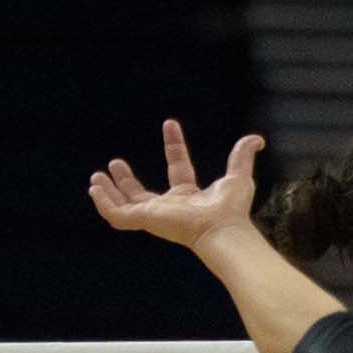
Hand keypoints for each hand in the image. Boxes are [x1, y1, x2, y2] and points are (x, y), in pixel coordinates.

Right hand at [88, 119, 264, 246]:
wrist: (221, 228)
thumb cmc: (231, 209)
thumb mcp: (238, 175)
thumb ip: (243, 156)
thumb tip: (257, 139)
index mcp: (190, 196)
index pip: (178, 168)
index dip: (174, 145)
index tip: (170, 124)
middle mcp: (170, 207)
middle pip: (142, 194)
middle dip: (127, 180)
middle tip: (115, 162)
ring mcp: (155, 215)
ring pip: (125, 206)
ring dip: (110, 192)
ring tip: (95, 177)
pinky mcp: (144, 220)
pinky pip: (117, 216)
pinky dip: (104, 204)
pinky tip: (95, 190)